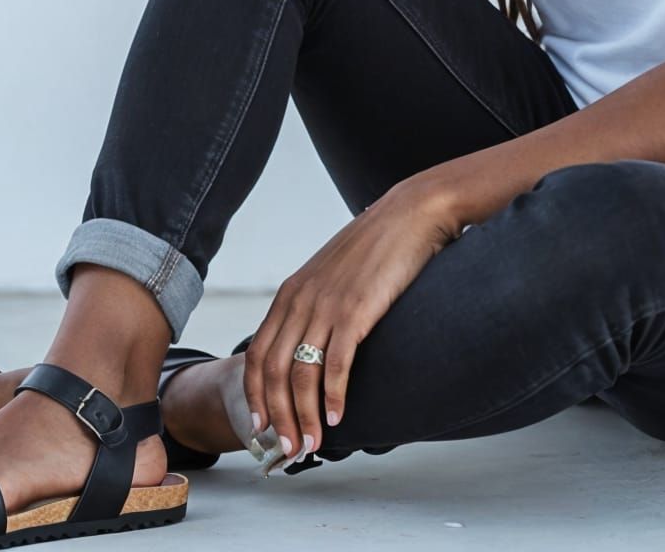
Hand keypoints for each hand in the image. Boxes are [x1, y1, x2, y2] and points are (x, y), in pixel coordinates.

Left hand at [243, 176, 463, 465]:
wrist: (408, 214)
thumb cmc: (374, 247)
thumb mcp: (330, 274)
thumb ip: (314, 305)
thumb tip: (310, 345)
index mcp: (290, 293)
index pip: (257, 355)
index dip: (256, 396)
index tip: (260, 427)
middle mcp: (300, 300)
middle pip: (274, 372)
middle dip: (277, 417)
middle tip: (287, 449)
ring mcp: (326, 305)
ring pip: (301, 374)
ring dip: (304, 415)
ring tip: (312, 443)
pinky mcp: (356, 310)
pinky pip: (336, 363)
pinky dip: (333, 395)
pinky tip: (339, 415)